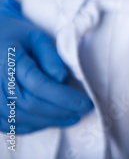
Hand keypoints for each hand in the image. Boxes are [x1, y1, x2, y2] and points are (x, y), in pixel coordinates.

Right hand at [0, 0, 92, 133]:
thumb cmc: (18, 36)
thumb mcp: (37, 38)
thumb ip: (50, 57)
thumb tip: (62, 78)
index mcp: (9, 61)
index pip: (38, 84)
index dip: (64, 97)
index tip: (85, 103)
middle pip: (30, 104)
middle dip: (60, 111)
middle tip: (82, 111)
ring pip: (20, 118)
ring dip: (49, 121)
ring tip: (71, 117)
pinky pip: (9, 124)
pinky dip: (32, 126)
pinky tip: (51, 120)